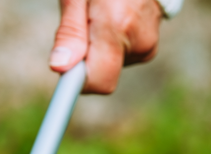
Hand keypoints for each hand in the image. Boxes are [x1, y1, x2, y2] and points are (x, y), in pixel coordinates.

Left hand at [49, 0, 163, 94]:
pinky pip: (122, 57)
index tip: (63, 76)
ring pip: (111, 65)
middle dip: (85, 57)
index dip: (78, 84)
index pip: (99, 81)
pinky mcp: (150, 46)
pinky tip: (114, 16)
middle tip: (82, 21)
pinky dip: (112, 43)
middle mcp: (138, 40)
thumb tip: (61, 67)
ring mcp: (148, 44)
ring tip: (101, 12)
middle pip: (102, 73)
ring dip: (98, 47)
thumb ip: (70, 31)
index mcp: (117, 25)